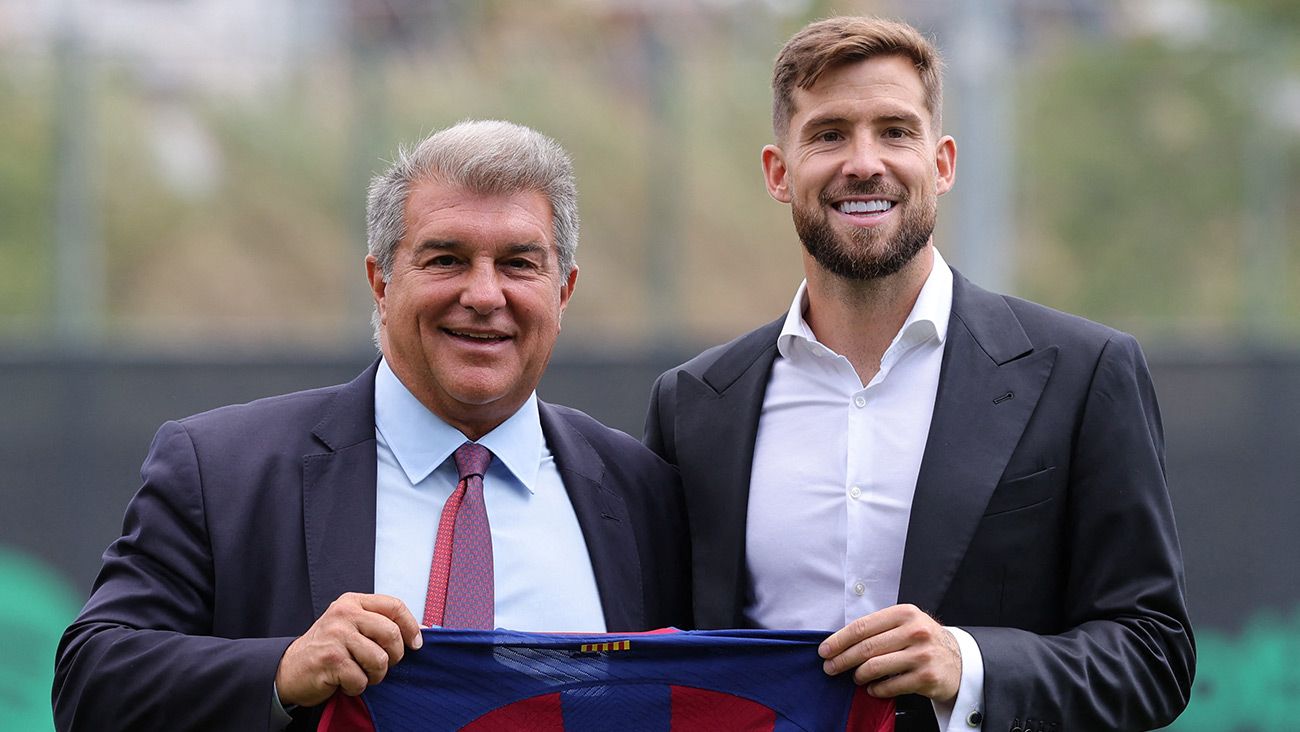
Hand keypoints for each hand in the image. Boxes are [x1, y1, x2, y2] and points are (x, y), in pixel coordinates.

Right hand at [274, 593, 422, 706]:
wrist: (290, 668)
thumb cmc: (329, 648)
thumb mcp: (352, 626)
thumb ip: (381, 624)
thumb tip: (423, 630)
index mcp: (352, 602)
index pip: (394, 606)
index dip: (411, 626)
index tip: (415, 644)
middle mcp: (344, 614)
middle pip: (391, 634)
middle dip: (394, 657)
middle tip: (381, 665)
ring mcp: (336, 636)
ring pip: (380, 659)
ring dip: (375, 675)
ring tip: (361, 673)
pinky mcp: (330, 660)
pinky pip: (362, 679)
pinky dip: (357, 686)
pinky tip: (344, 681)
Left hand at [818, 603, 961, 702]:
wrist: (960, 660)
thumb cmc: (924, 640)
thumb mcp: (907, 623)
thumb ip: (879, 627)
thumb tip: (841, 641)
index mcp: (905, 613)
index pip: (862, 626)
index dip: (839, 640)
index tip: (825, 650)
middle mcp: (914, 631)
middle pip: (865, 647)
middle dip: (842, 659)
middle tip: (830, 668)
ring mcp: (921, 655)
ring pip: (874, 667)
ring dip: (858, 675)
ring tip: (855, 678)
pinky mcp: (926, 677)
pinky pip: (890, 686)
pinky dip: (876, 689)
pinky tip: (872, 688)